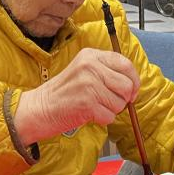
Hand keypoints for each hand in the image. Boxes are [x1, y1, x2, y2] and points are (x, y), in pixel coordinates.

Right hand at [14, 48, 139, 143]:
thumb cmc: (64, 92)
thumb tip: (133, 84)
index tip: (131, 91)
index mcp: (91, 55)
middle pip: (127, 85)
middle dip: (123, 98)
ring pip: (120, 103)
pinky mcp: (87, 103)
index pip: (126, 64)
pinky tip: (88, 113)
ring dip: (111, 110)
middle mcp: (90, 66)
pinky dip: (102, 119)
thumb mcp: (84, 70)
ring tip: (94, 106)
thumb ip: (106, 71)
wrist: (40, 108)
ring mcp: (89, 84)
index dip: (133, 80)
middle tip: (109, 102)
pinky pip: (110, 116)